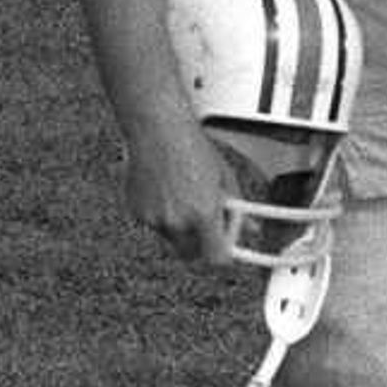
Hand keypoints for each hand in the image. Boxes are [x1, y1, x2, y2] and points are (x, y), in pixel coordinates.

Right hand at [123, 116, 239, 267]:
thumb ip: (236, 210)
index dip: (222, 255)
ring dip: (180, 227)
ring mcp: (153, 218)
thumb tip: (250, 228)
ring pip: (171, 237)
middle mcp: (176, 220)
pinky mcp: (136, 211)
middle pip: (190, 254)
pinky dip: (161, 213)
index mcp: (202, 213)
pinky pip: (153, 222)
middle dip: (199, 245)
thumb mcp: (225, 179)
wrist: (158, 129)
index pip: (215, 257)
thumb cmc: (193, 147)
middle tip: (206, 227)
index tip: (226, 249)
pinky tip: (165, 188)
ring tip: (183, 194)